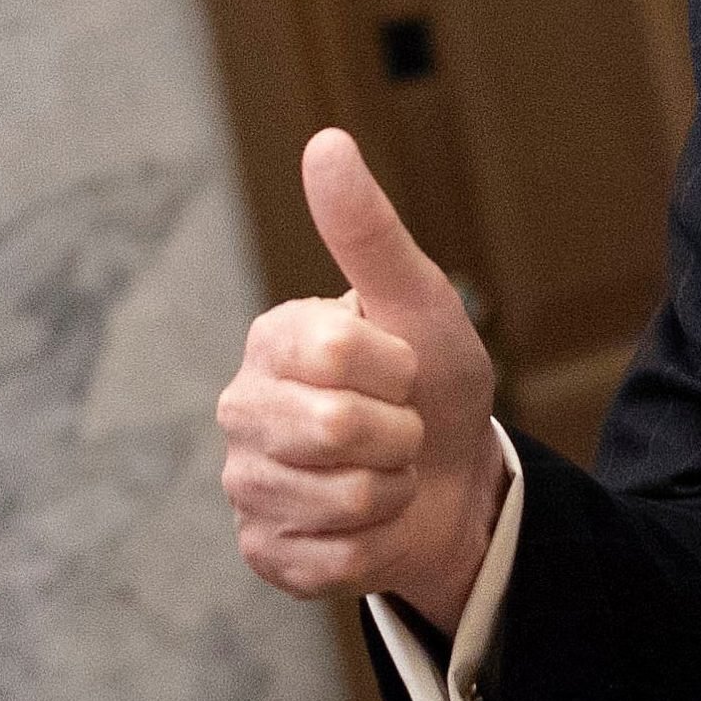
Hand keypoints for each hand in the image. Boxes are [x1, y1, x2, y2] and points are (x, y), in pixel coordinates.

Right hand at [219, 128, 505, 631]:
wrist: (458, 480)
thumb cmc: (435, 380)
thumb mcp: (419, 301)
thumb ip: (368, 229)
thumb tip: (325, 141)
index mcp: (272, 339)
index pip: (338, 353)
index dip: (397, 367)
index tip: (404, 368)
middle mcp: (242, 408)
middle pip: (332, 429)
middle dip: (399, 433)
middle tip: (401, 427)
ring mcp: (247, 483)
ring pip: (339, 498)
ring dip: (392, 490)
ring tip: (387, 472)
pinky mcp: (263, 550)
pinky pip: (331, 558)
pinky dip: (375, 542)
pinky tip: (369, 522)